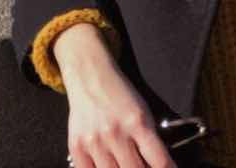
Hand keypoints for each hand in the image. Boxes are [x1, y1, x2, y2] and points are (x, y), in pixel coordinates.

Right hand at [55, 24, 178, 167]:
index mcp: (137, 122)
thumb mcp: (142, 111)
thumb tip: (158, 164)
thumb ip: (149, 139)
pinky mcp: (77, 148)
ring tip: (127, 165)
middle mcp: (116, 133)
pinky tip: (109, 166)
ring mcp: (94, 142)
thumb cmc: (120, 94)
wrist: (91, 76)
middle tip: (145, 166)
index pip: (159, 160)